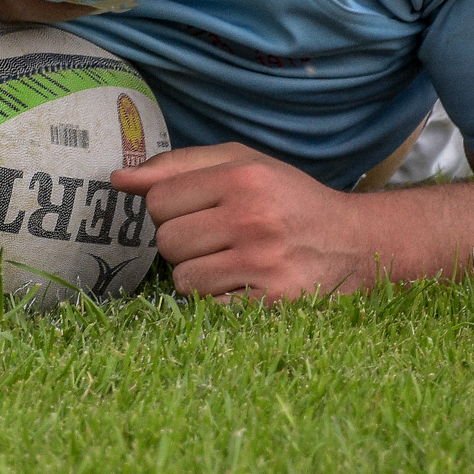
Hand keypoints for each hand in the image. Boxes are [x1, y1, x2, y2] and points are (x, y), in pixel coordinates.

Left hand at [112, 143, 370, 302]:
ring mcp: (263, 266)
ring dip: (198, 274)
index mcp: (242, 177)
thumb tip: (118, 179)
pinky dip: (217, 300)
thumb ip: (177, 165)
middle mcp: (253, 219)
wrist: (356, 242)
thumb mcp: (241, 164)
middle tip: (218, 237)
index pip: (158, 200)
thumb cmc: (287, 198)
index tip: (197, 210)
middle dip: (184, 242)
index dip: (169, 208)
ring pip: (182, 280)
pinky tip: (243, 284)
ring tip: (231, 261)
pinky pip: (208, 309)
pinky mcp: (272, 305)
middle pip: (167, 241)